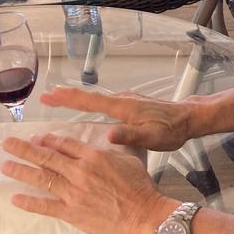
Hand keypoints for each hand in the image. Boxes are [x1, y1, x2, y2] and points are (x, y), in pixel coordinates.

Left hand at [1, 131, 170, 233]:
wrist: (143, 214)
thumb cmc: (140, 187)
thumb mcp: (128, 159)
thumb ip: (110, 152)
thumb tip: (101, 147)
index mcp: (93, 156)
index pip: (65, 144)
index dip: (48, 140)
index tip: (36, 137)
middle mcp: (79, 172)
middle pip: (46, 157)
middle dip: (24, 149)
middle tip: (7, 143)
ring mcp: (73, 193)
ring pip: (41, 179)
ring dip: (21, 171)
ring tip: (5, 165)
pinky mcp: (71, 212)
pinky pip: (45, 206)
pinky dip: (29, 202)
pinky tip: (15, 198)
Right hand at [39, 84, 196, 149]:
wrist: (187, 119)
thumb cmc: (171, 129)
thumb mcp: (152, 137)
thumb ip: (131, 135)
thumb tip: (109, 134)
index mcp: (122, 106)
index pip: (89, 101)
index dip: (68, 99)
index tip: (49, 96)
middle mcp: (121, 100)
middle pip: (88, 97)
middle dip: (66, 96)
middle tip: (45, 96)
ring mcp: (125, 101)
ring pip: (95, 99)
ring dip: (76, 99)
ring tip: (59, 100)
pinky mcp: (129, 105)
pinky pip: (103, 103)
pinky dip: (89, 103)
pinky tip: (86, 109)